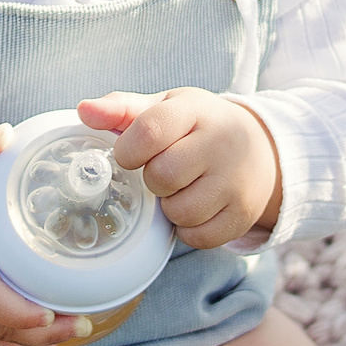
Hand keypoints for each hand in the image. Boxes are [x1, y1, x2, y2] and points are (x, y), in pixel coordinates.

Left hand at [77, 89, 281, 248]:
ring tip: (181, 189)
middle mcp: (222, 143)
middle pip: (162, 177)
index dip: (128, 150)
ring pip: (180, 212)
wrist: (261, 148)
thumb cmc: (198, 127)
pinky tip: (196, 207)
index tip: (129, 155)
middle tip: (162, 171)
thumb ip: (122, 109)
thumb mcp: (166, 108)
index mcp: (195, 110)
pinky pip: (199, 237)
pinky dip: (189, 229)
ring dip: (170, 208)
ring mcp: (237, 180)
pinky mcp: (245, 213)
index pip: (150, 131)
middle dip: (152, 180)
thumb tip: (84, 110)